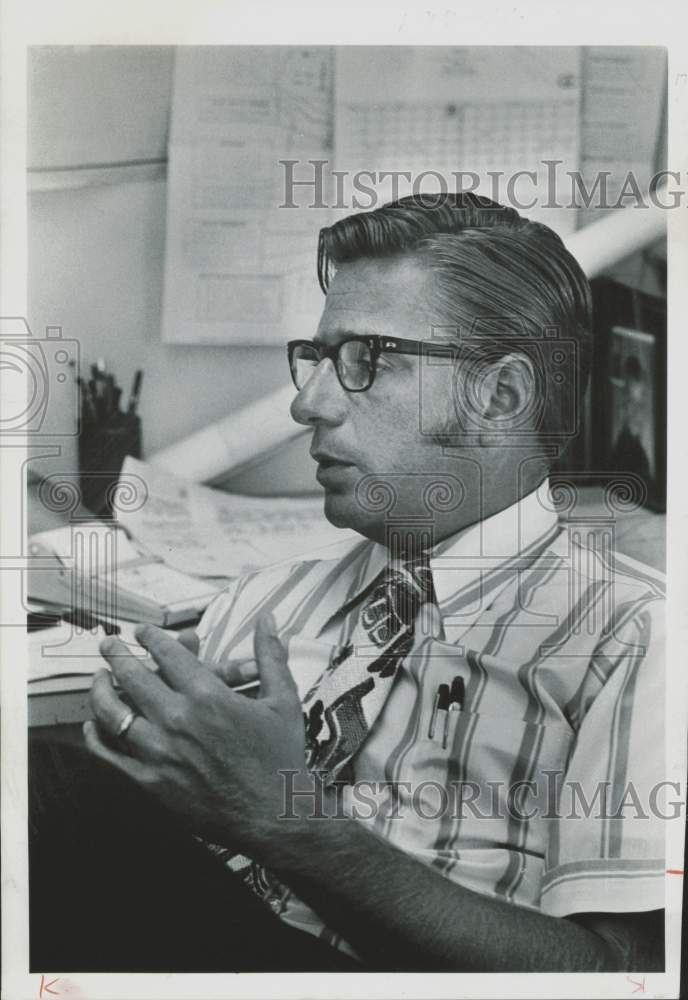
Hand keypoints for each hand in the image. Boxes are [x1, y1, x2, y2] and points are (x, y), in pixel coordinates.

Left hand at [84, 613, 306, 855]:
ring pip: (112, 712)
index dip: (150, 637)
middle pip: (131, 676)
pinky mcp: (150, 782)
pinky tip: (93, 725)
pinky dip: (96, 736)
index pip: (166, 653)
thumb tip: (268, 618)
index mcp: (208, 695)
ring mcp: (160, 752)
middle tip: (109, 645)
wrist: (275, 815)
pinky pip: (110, 755)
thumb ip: (269, 655)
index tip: (142, 631)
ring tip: (99, 679)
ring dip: (100, 689)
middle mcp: (178, 719)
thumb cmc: (281, 756)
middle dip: (116, 654)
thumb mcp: (282, 700)